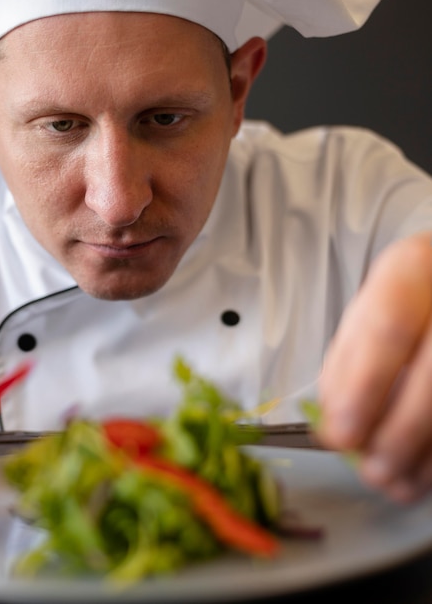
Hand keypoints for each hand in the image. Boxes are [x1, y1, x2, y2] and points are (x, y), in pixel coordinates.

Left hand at [318, 232, 431, 501]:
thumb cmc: (408, 302)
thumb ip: (346, 364)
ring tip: (398, 484)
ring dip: (428, 452)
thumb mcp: (367, 315)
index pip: (388, 330)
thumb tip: (332, 423)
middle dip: (400, 433)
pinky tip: (426, 473)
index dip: (365, 388)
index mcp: (412, 270)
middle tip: (372, 472)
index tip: (341, 435)